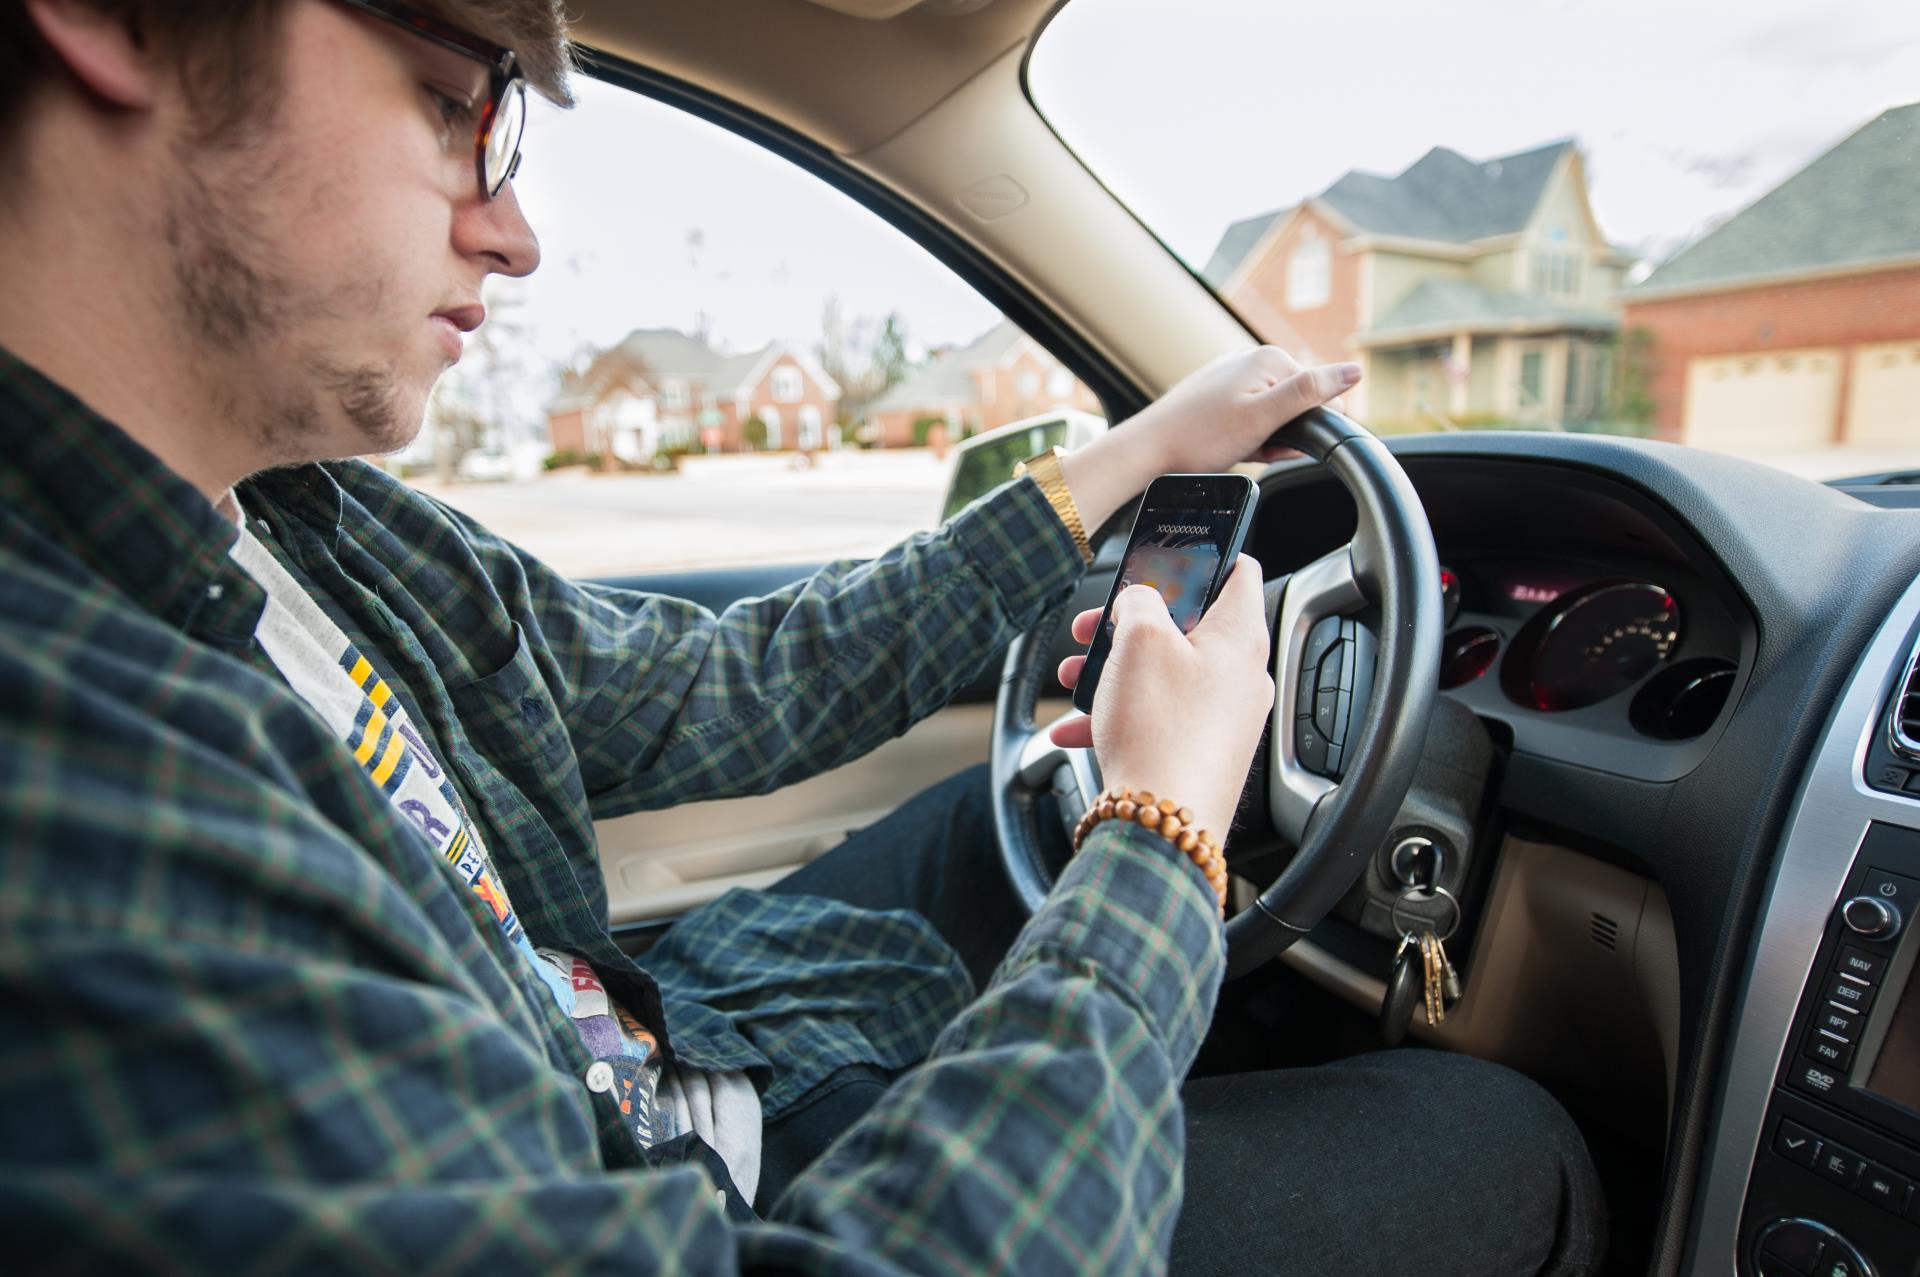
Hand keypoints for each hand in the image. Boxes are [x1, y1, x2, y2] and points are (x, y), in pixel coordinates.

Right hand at [1049, 556, 1273, 841]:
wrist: (1162, 825)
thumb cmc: (1161, 731)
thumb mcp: (1141, 639)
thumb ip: (1140, 600)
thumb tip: (1140, 600)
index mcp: (1241, 637)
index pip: (1239, 571)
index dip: (1203, 555)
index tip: (1166, 554)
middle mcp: (1241, 677)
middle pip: (1188, 627)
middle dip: (1133, 624)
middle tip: (1096, 627)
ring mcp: (1222, 719)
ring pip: (1164, 675)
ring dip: (1116, 670)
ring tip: (1075, 680)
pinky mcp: (1198, 753)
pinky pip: (1155, 719)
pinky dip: (1117, 714)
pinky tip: (1074, 728)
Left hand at [1131, 346, 1361, 473]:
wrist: (1150, 449)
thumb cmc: (1201, 436)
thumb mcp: (1263, 417)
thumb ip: (1310, 392)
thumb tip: (1355, 371)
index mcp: (1271, 359)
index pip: (1320, 396)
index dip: (1307, 429)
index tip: (1279, 443)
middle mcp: (1253, 361)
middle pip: (1296, 407)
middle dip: (1284, 436)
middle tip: (1253, 449)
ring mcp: (1235, 378)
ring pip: (1273, 418)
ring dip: (1265, 441)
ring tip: (1237, 449)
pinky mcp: (1222, 397)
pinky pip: (1252, 421)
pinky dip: (1248, 440)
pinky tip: (1231, 448)